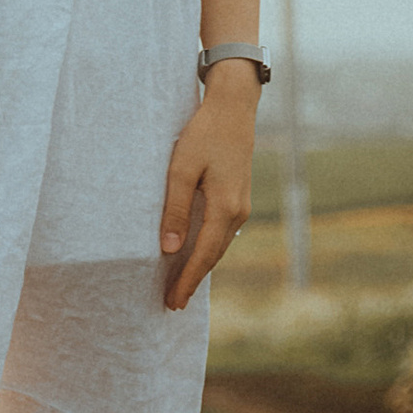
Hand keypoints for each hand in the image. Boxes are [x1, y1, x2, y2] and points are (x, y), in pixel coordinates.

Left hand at [160, 75, 256, 311]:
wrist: (233, 109)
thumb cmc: (203, 135)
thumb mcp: (181, 170)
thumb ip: (175, 209)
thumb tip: (170, 249)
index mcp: (225, 208)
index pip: (203, 255)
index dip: (187, 280)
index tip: (172, 301)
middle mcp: (238, 212)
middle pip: (213, 256)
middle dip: (192, 280)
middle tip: (172, 304)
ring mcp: (241, 206)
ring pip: (219, 246)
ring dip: (200, 267)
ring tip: (179, 286)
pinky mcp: (238, 198)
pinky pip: (221, 233)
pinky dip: (207, 249)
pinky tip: (193, 255)